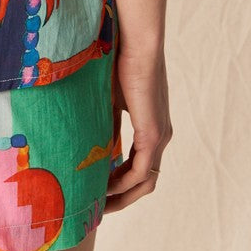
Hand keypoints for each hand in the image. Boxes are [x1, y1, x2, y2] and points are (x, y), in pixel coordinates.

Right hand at [103, 43, 172, 212]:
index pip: (139, 165)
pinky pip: (139, 171)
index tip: (97, 190)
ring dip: (122, 196)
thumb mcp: (110, 99)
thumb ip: (106, 122)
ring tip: (98, 204)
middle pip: (144, 181)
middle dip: (121, 197)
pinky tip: (103, 187)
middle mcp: (160, 135)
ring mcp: (159, 136)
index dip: (119, 181)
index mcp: (152, 126)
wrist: (135, 42)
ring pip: (144, 181)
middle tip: (97, 207)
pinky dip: (122, 183)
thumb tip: (90, 143)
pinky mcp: (153, 133)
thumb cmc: (120, 60)